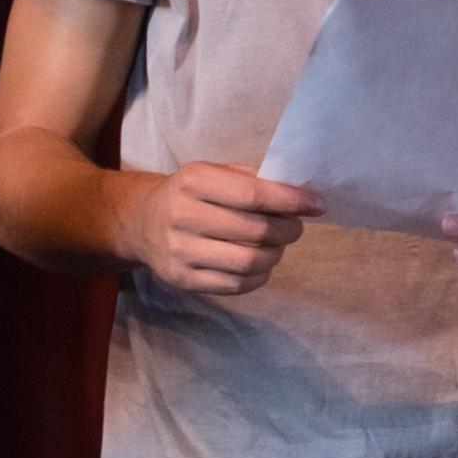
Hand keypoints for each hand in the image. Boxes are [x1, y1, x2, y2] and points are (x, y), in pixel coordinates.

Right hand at [120, 162, 314, 298]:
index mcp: (193, 181)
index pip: (253, 195)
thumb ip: (251, 180)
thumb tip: (299, 194)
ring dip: (276, 254)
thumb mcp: (212, 172)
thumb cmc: (189, 194)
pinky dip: (259, 276)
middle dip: (288, 229)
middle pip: (255, 230)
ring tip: (278, 246)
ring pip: (248, 261)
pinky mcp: (183, 279)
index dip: (291, 201)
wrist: (141, 223)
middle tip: (296, 227)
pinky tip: (262, 264)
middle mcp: (183, 215)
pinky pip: (235, 285)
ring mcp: (180, 251)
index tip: (316, 204)